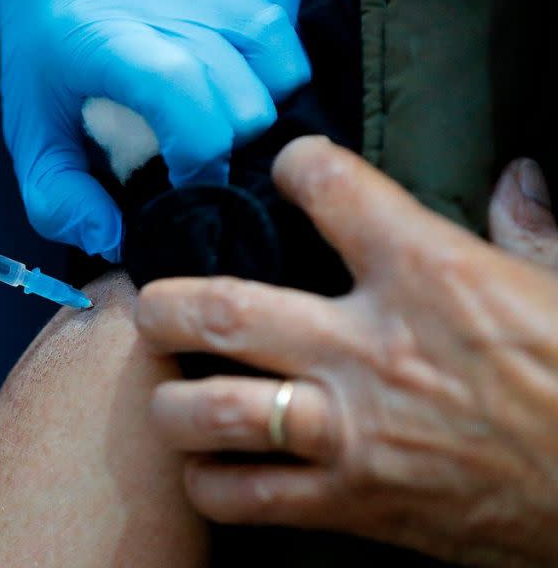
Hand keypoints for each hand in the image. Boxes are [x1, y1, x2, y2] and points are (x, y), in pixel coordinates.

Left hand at [0, 0, 309, 259]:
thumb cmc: (46, 28)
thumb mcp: (30, 118)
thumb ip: (55, 194)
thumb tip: (112, 240)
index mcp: (121, 45)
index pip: (198, 118)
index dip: (201, 164)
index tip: (182, 178)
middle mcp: (185, 5)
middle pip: (250, 110)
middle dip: (224, 140)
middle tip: (188, 134)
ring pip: (286, 70)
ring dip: (254, 94)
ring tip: (210, 87)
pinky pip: (291, 24)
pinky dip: (266, 49)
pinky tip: (222, 41)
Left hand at [136, 137, 557, 566]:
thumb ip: (527, 232)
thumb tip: (518, 177)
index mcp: (429, 276)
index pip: (334, 191)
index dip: (300, 168)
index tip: (289, 168)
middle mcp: (371, 349)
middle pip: (228, 311)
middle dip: (168, 305)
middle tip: (151, 307)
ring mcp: (353, 431)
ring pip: (217, 412)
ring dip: (172, 405)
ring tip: (166, 397)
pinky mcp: (354, 503)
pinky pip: (250, 499)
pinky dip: (212, 488)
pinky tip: (207, 473)